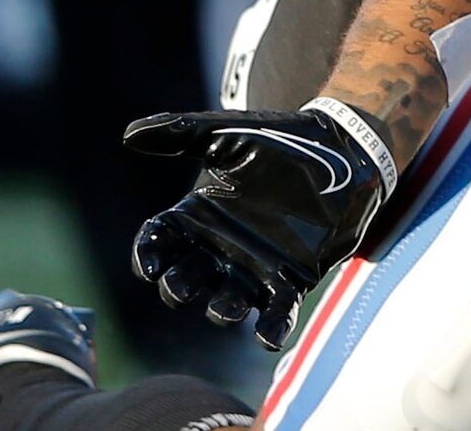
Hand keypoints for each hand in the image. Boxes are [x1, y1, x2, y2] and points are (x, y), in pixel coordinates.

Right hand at [124, 102, 390, 347]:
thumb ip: (181, 133)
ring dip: (221, 311)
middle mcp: (219, 247)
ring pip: (226, 302)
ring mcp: (253, 267)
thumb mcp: (228, 133)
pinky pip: (276, 312)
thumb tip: (129, 134)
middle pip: (185, 278)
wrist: (341, 151)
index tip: (148, 264)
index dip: (148, 254)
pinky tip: (267, 336)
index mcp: (197, 215)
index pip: (160, 241)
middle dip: (178, 288)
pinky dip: (271, 329)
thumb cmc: (279, 141)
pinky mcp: (291, 280)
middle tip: (178, 287)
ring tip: (222, 310)